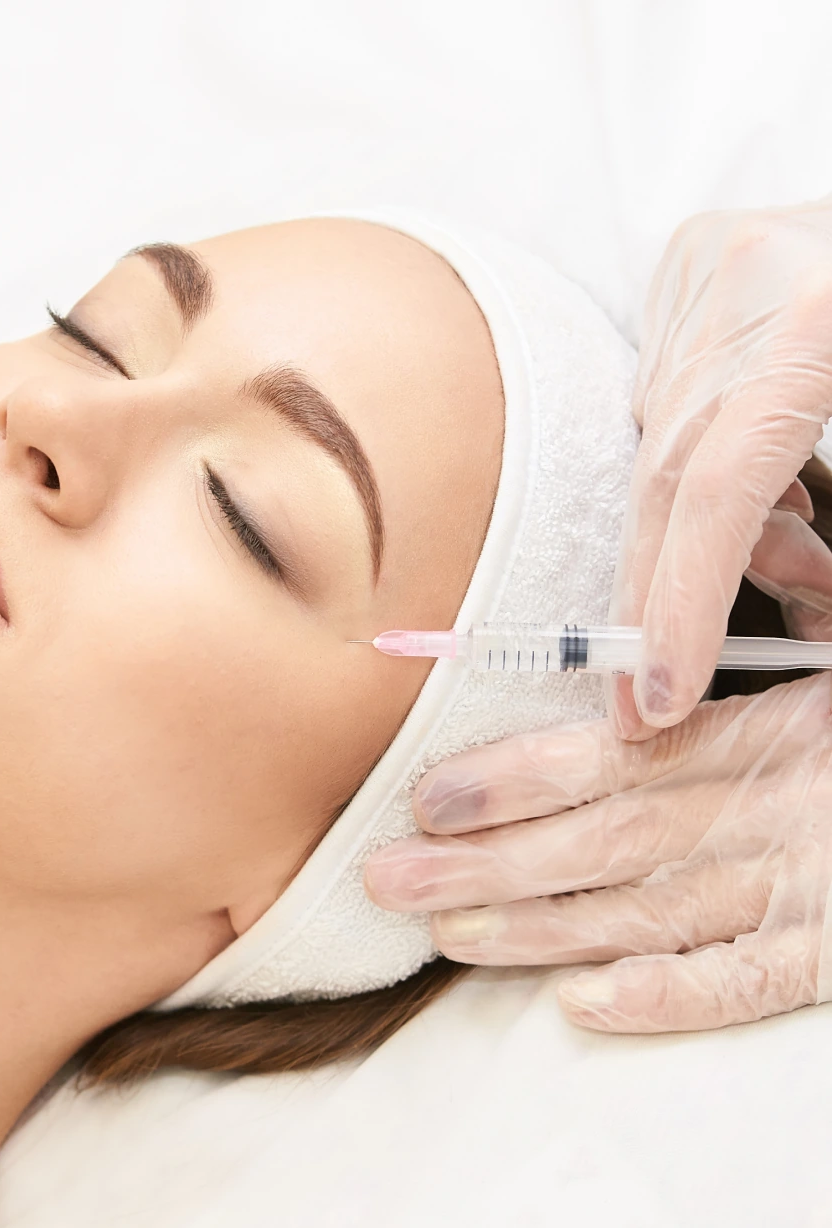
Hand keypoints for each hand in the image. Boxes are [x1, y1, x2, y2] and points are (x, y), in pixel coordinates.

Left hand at [363, 675, 831, 1032]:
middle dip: (486, 863)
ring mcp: (807, 884)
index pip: (611, 756)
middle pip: (603, 841)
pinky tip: (581, 1006)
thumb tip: (680, 618)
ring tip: (442, 933)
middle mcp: (775, 809)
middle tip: (388, 876)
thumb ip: (768, 634)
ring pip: (648, 913)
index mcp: (766, 730)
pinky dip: (667, 998)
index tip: (426, 795)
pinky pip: (745, 984)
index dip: (513, 777)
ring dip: (538, 929)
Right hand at [613, 198, 831, 737]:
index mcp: (814, 325)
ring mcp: (693, 292)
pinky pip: (669, 415)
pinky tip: (780, 498)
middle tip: (652, 702)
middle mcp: (731, 304)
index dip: (685, 603)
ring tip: (809, 575)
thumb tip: (812, 605)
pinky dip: (708, 479)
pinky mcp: (676, 285)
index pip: (719, 489)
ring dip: (716, 542)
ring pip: (667, 460)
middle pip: (668, 489)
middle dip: (663, 606)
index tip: (663, 695)